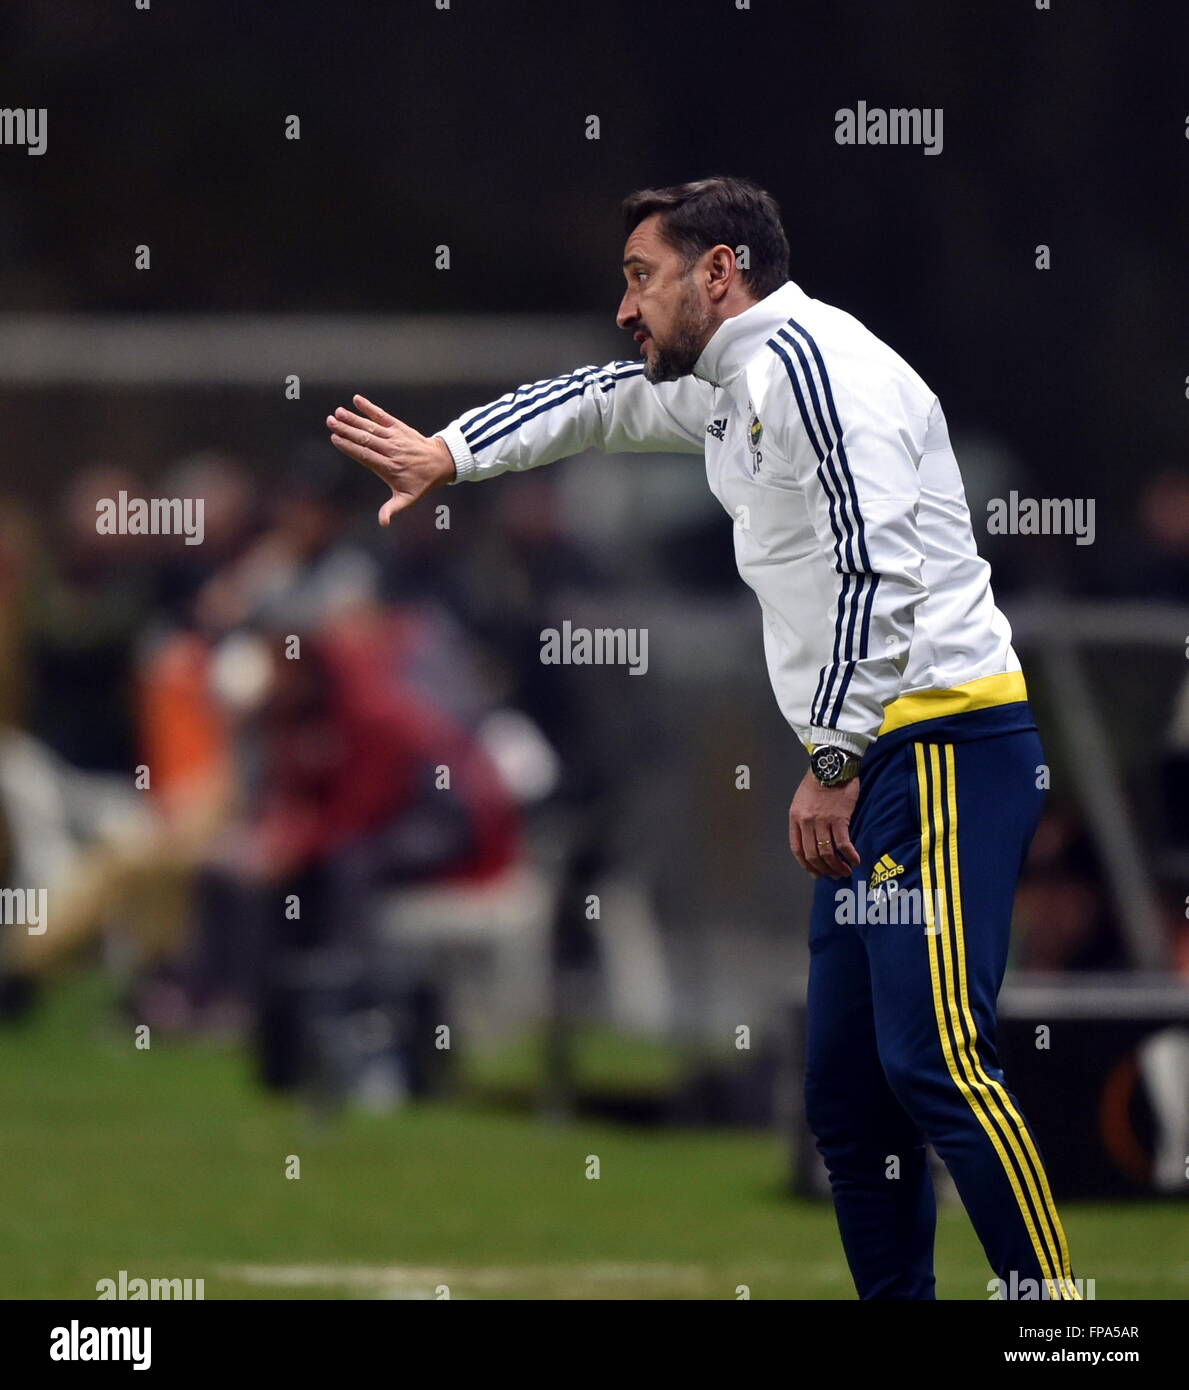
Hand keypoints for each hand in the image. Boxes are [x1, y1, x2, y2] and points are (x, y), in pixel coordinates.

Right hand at [326, 395, 455, 525]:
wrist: (441, 462)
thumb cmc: (421, 483)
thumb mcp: (408, 499)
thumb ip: (393, 509)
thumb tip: (383, 523)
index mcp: (389, 467)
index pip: (366, 455)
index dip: (350, 446)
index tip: (335, 438)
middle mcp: (391, 450)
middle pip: (366, 439)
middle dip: (347, 430)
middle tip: (330, 421)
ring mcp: (395, 437)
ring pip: (372, 427)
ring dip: (354, 419)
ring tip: (338, 412)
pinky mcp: (399, 427)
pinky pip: (383, 416)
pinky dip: (370, 408)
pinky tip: (357, 399)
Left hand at [789, 768, 860, 878]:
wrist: (832, 764)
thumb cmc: (818, 781)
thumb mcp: (801, 800)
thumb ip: (804, 819)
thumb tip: (812, 839)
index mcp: (795, 818)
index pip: (797, 849)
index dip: (806, 865)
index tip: (815, 873)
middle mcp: (806, 822)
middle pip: (812, 855)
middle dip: (823, 870)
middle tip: (833, 876)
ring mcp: (822, 821)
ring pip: (827, 853)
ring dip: (837, 866)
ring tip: (845, 872)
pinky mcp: (839, 819)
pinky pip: (844, 844)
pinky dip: (850, 856)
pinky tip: (855, 861)